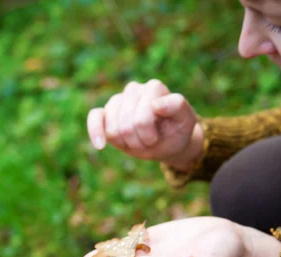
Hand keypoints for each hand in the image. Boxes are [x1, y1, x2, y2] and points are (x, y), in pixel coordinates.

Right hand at [87, 79, 202, 170]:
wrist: (167, 141)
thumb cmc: (176, 130)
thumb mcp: (186, 121)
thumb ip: (177, 106)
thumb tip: (155, 104)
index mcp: (154, 88)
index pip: (142, 118)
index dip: (149, 135)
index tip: (160, 137)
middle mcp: (134, 90)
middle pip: (126, 126)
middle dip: (138, 141)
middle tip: (150, 140)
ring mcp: (117, 100)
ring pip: (112, 128)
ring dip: (126, 142)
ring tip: (139, 140)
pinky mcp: (104, 113)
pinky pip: (94, 117)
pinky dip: (95, 131)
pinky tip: (101, 145)